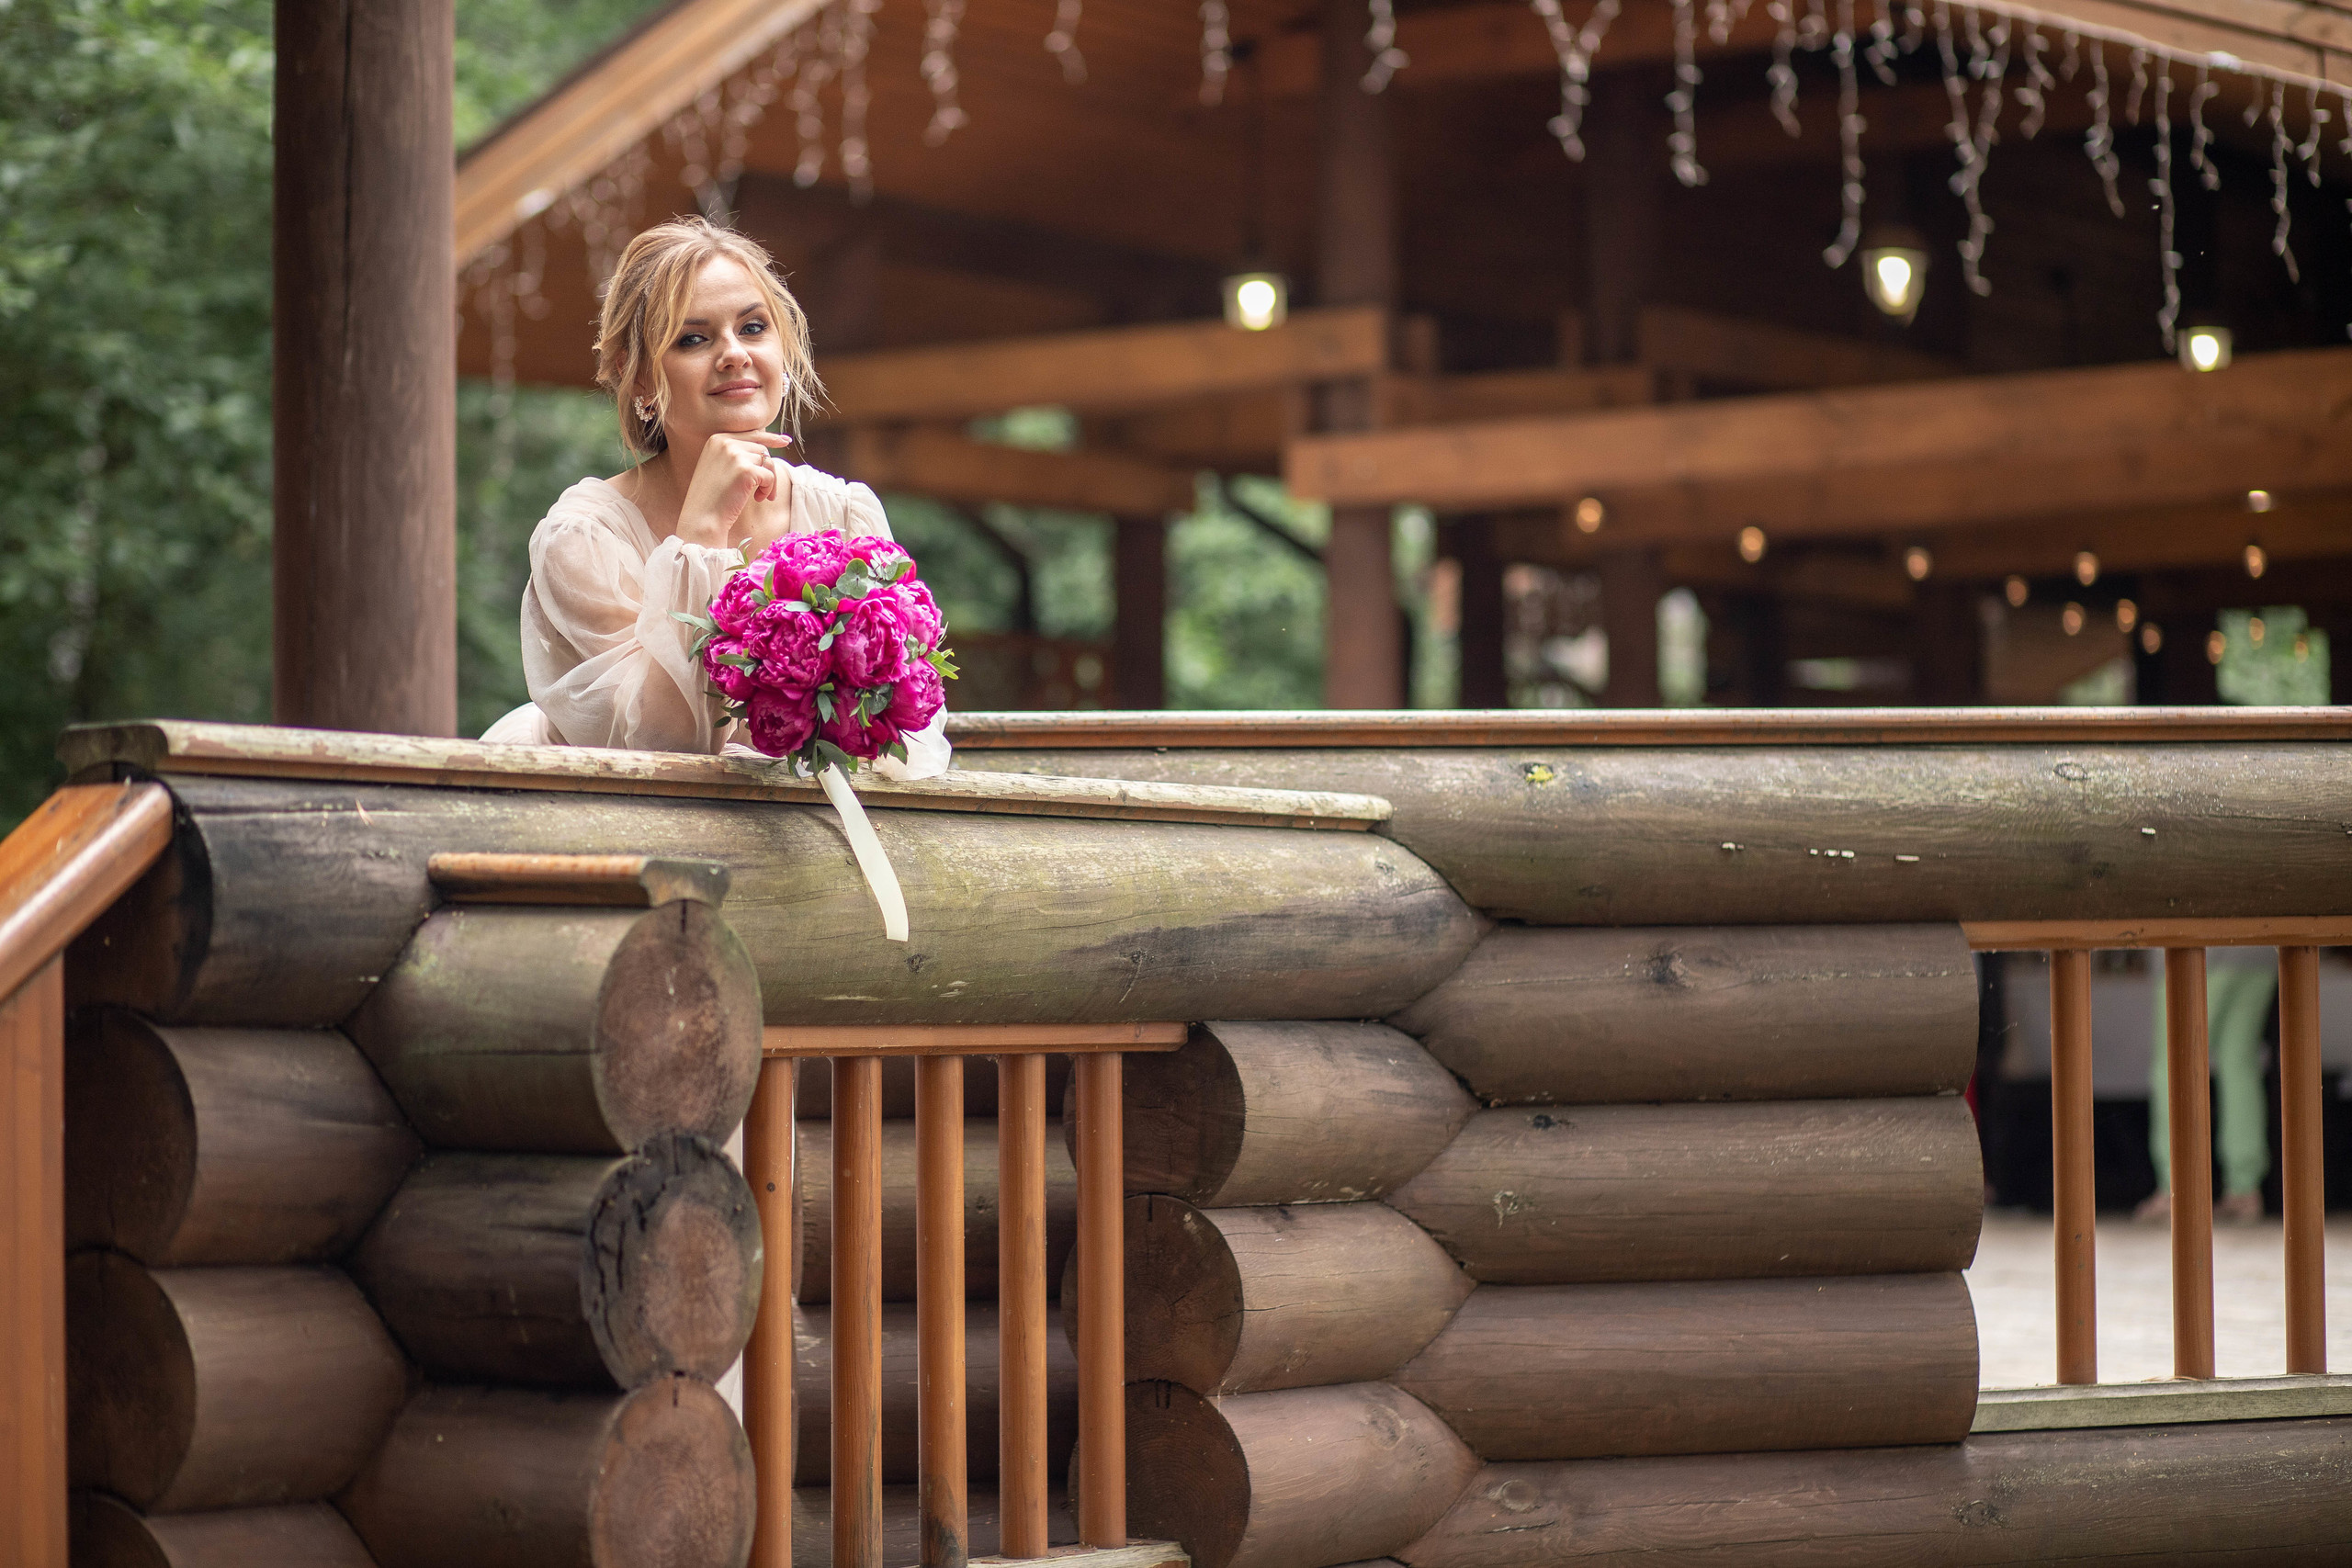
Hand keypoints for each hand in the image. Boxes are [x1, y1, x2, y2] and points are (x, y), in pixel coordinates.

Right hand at [674, 430, 793, 548]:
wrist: (702, 518)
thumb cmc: (712, 497)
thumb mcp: (719, 467)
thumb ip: (737, 453)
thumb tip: (767, 446)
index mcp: (717, 439)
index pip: (751, 434)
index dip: (770, 438)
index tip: (785, 441)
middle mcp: (725, 443)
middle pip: (762, 449)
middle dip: (767, 469)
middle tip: (764, 491)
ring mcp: (735, 455)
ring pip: (768, 462)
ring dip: (769, 481)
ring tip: (760, 496)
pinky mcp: (746, 470)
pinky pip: (770, 476)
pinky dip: (769, 489)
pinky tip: (758, 499)